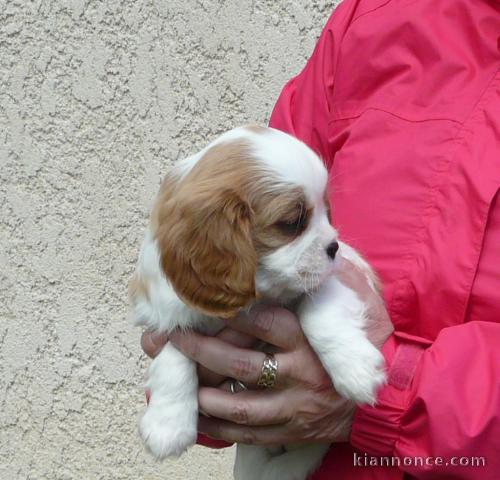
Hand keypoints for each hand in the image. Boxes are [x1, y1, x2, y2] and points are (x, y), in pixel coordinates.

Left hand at [141, 258, 392, 445]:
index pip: (265, 322)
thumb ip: (336, 274)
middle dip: (201, 350)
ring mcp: (293, 407)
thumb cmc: (368, 342)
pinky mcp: (290, 430)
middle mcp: (298, 374)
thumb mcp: (360, 302)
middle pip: (241, 362)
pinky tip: (195, 415)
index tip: (203, 300)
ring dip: (202, 392)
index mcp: (310, 340)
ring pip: (239, 403)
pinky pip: (248, 432)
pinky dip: (219, 426)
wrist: (388, 397)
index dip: (231, 311)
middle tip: (171, 338)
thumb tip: (320, 243)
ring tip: (173, 377)